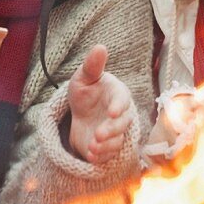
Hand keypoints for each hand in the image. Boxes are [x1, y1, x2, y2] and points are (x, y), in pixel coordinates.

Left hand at [67, 44, 133, 163]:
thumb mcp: (83, 77)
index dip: (119, 106)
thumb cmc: (85, 91)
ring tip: (92, 148)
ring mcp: (116, 132)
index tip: (112, 112)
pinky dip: (101, 156)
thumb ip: (92, 65)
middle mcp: (121, 114)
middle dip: (111, 130)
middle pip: (122, 123)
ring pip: (117, 141)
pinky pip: (110, 154)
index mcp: (118, 93)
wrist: (80, 114)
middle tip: (97, 135)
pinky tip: (91, 156)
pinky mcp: (110, 146)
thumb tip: (100, 46)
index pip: (122, 100)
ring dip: (106, 146)